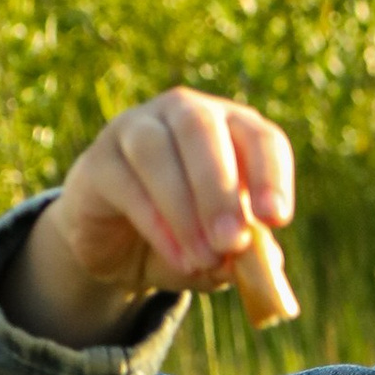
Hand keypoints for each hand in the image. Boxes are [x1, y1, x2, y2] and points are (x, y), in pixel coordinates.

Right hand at [4, 88, 296, 345]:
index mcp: (230, 130)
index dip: (271, 175)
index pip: (260, 137)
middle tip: (232, 242)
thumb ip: (248, 255)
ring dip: (185, 209)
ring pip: (156, 148)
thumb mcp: (225, 252)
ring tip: (204, 259)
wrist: (120, 249)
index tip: (276, 219)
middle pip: (200, 127)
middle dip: (220, 188)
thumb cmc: (189, 238)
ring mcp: (135, 128)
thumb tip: (267, 260)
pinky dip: (157, 224)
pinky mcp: (98, 160)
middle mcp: (183, 114)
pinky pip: (126, 181)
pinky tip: (179, 258)